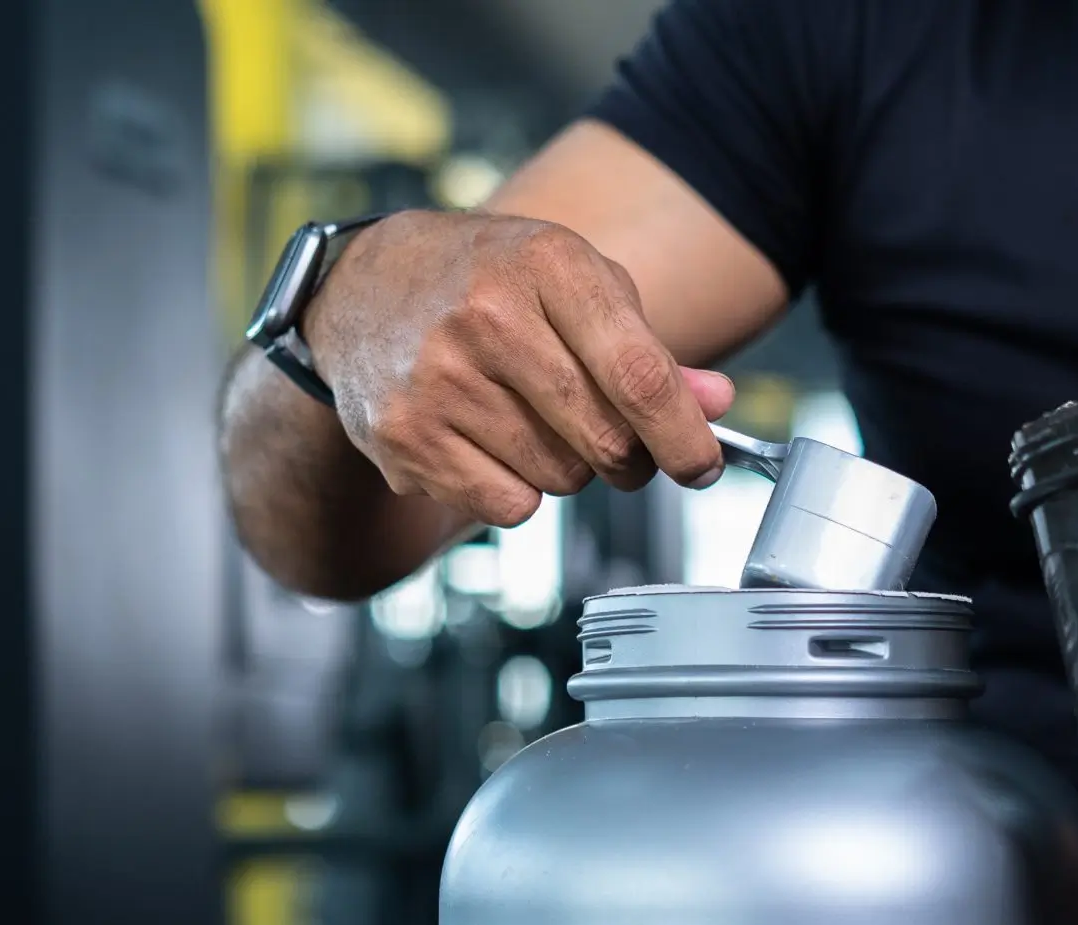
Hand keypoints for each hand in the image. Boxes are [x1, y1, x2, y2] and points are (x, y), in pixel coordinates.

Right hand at [300, 209, 734, 527]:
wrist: (361, 289)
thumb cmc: (488, 283)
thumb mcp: (574, 286)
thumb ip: (650, 351)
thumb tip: (716, 405)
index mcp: (546, 264)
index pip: (639, 375)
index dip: (683, 437)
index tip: (702, 466)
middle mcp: (485, 316)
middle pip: (606, 441)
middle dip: (629, 459)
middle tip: (616, 442)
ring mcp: (437, 379)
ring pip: (559, 480)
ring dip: (566, 469)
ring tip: (529, 419)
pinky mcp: (405, 436)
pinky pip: (508, 507)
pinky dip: (515, 490)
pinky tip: (487, 441)